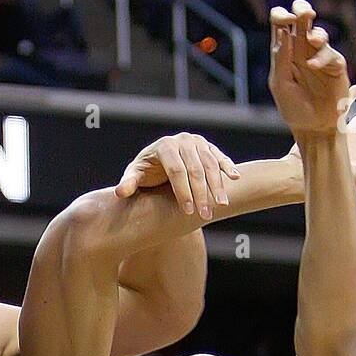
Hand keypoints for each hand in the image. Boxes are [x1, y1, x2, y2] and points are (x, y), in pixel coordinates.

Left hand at [115, 132, 239, 219]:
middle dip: (201, 194)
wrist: (158, 159)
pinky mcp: (208, 146)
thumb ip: (128, 183)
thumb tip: (121, 192)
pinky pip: (219, 157)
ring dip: (217, 186)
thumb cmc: (145, 171)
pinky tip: (235, 179)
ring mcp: (197, 142)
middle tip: (205, 215)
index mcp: (164, 146)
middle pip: (195, 169)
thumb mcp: (135, 175)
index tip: (186, 211)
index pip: (176, 170)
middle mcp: (182, 140)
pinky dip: (228, 167)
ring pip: (210, 164)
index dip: (182, 191)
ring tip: (221, 205)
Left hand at [269, 0, 349, 136]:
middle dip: (302, 10)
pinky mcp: (335, 65)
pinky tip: (313, 66)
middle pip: (302, 19)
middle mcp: (302, 50)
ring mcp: (319, 56)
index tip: (283, 20)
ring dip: (315, 33)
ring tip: (311, 40)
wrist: (314, 127)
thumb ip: (281, 59)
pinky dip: (321, 58)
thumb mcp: (280, 84)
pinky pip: (330, 54)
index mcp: (284, 52)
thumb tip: (283, 33)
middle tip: (302, 14)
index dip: (281, 16)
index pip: (280, 24)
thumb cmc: (294, 107)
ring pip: (319, 33)